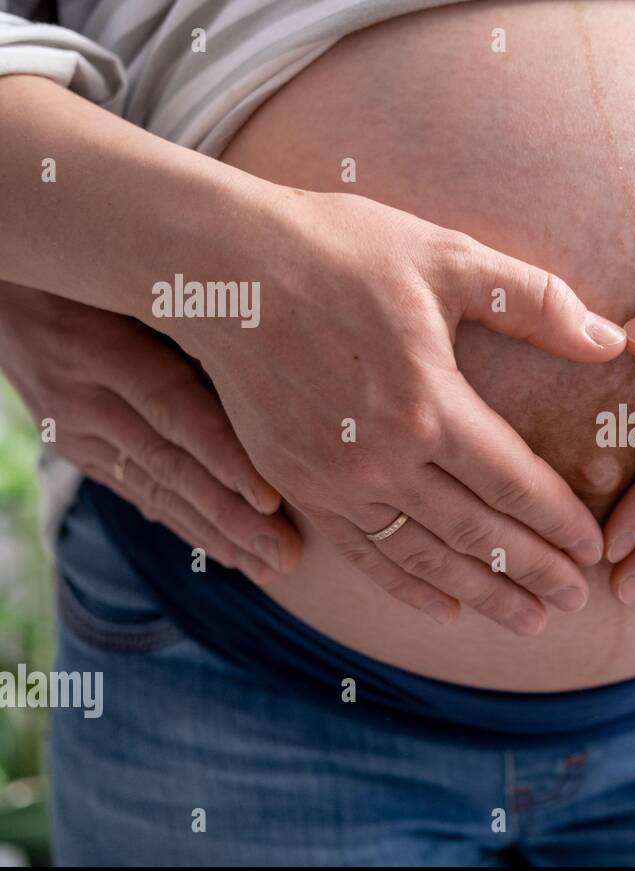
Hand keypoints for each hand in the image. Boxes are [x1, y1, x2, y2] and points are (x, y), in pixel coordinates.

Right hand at [0, 283, 300, 581]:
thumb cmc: (90, 261)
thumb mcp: (128, 275)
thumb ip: (187, 315)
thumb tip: (273, 358)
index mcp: (100, 347)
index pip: (175, 412)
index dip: (225, 458)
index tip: (272, 501)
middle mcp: (81, 396)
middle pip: (170, 465)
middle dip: (232, 518)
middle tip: (287, 557)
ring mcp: (71, 426)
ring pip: (153, 488)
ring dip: (213, 533)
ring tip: (266, 568)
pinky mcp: (68, 443)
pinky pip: (132, 487)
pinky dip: (179, 520)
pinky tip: (219, 549)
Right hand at [173, 191, 627, 635]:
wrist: (221, 268)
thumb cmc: (340, 252)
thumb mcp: (447, 258)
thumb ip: (535, 303)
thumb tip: (612, 340)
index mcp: (430, 404)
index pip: (515, 484)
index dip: (560, 523)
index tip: (594, 550)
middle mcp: (384, 458)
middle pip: (479, 534)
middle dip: (534, 572)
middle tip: (576, 601)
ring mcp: (336, 481)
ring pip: (426, 558)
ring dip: (483, 594)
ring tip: (528, 623)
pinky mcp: (299, 486)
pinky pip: (365, 554)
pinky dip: (409, 587)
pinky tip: (446, 609)